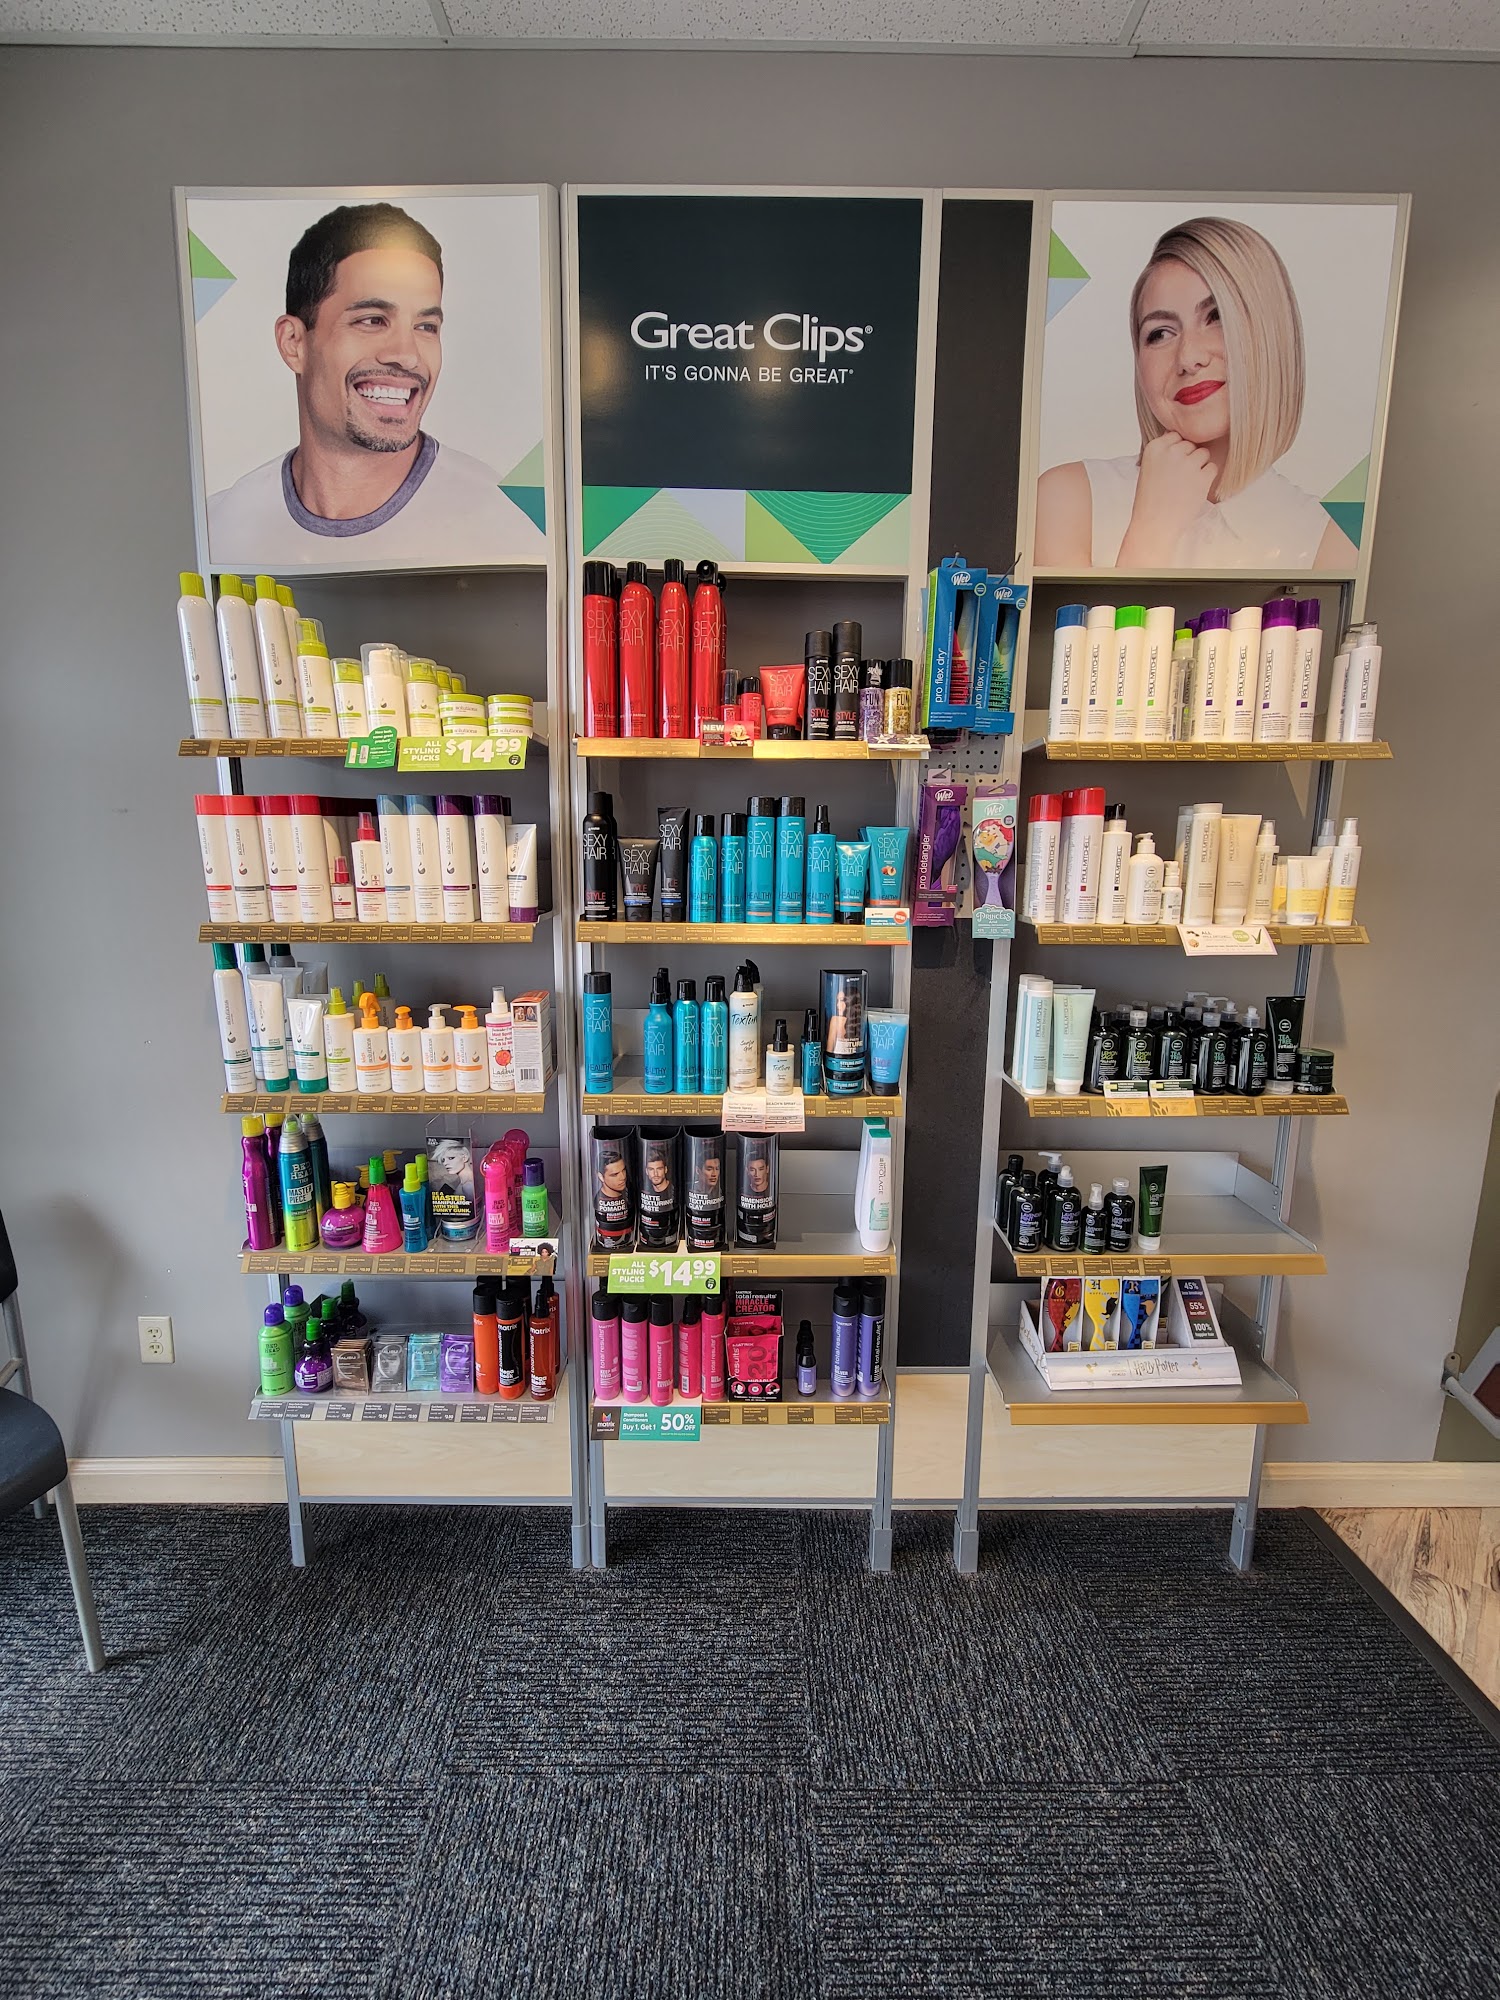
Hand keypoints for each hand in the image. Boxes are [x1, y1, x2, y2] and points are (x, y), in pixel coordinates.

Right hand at [1117, 432, 1216, 565]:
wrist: (1155, 526)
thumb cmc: (1150, 501)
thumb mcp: (1148, 469)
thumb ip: (1164, 452)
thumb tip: (1183, 441)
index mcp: (1155, 447)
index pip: (1176, 436)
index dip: (1176, 452)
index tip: (1171, 467)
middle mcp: (1172, 452)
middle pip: (1190, 444)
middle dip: (1188, 458)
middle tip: (1178, 479)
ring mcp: (1188, 463)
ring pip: (1203, 454)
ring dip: (1199, 467)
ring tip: (1186, 485)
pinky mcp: (1202, 477)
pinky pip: (1212, 468)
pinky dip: (1207, 479)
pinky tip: (1194, 491)